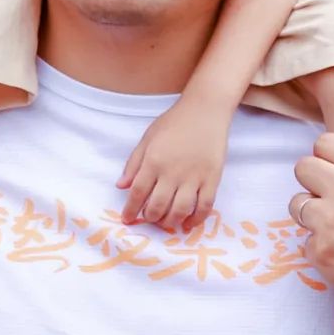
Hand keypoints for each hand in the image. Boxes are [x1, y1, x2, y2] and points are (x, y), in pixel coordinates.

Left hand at [116, 98, 229, 227]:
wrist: (205, 110)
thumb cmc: (174, 122)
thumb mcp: (147, 138)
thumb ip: (133, 163)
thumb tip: (121, 186)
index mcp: (154, 161)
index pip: (138, 193)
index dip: (131, 210)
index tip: (127, 219)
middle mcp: (172, 172)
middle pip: (158, 206)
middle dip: (150, 218)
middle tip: (148, 220)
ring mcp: (194, 177)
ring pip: (180, 210)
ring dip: (170, 222)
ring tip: (165, 222)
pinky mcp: (212, 179)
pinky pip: (204, 206)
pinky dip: (196, 220)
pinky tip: (188, 224)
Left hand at [289, 123, 333, 328]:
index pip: (323, 143)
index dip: (330, 156)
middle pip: (303, 168)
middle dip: (315, 180)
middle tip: (332, 196)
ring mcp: (331, 222)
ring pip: (297, 203)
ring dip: (312, 212)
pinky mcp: (323, 253)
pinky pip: (305, 241)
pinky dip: (321, 247)